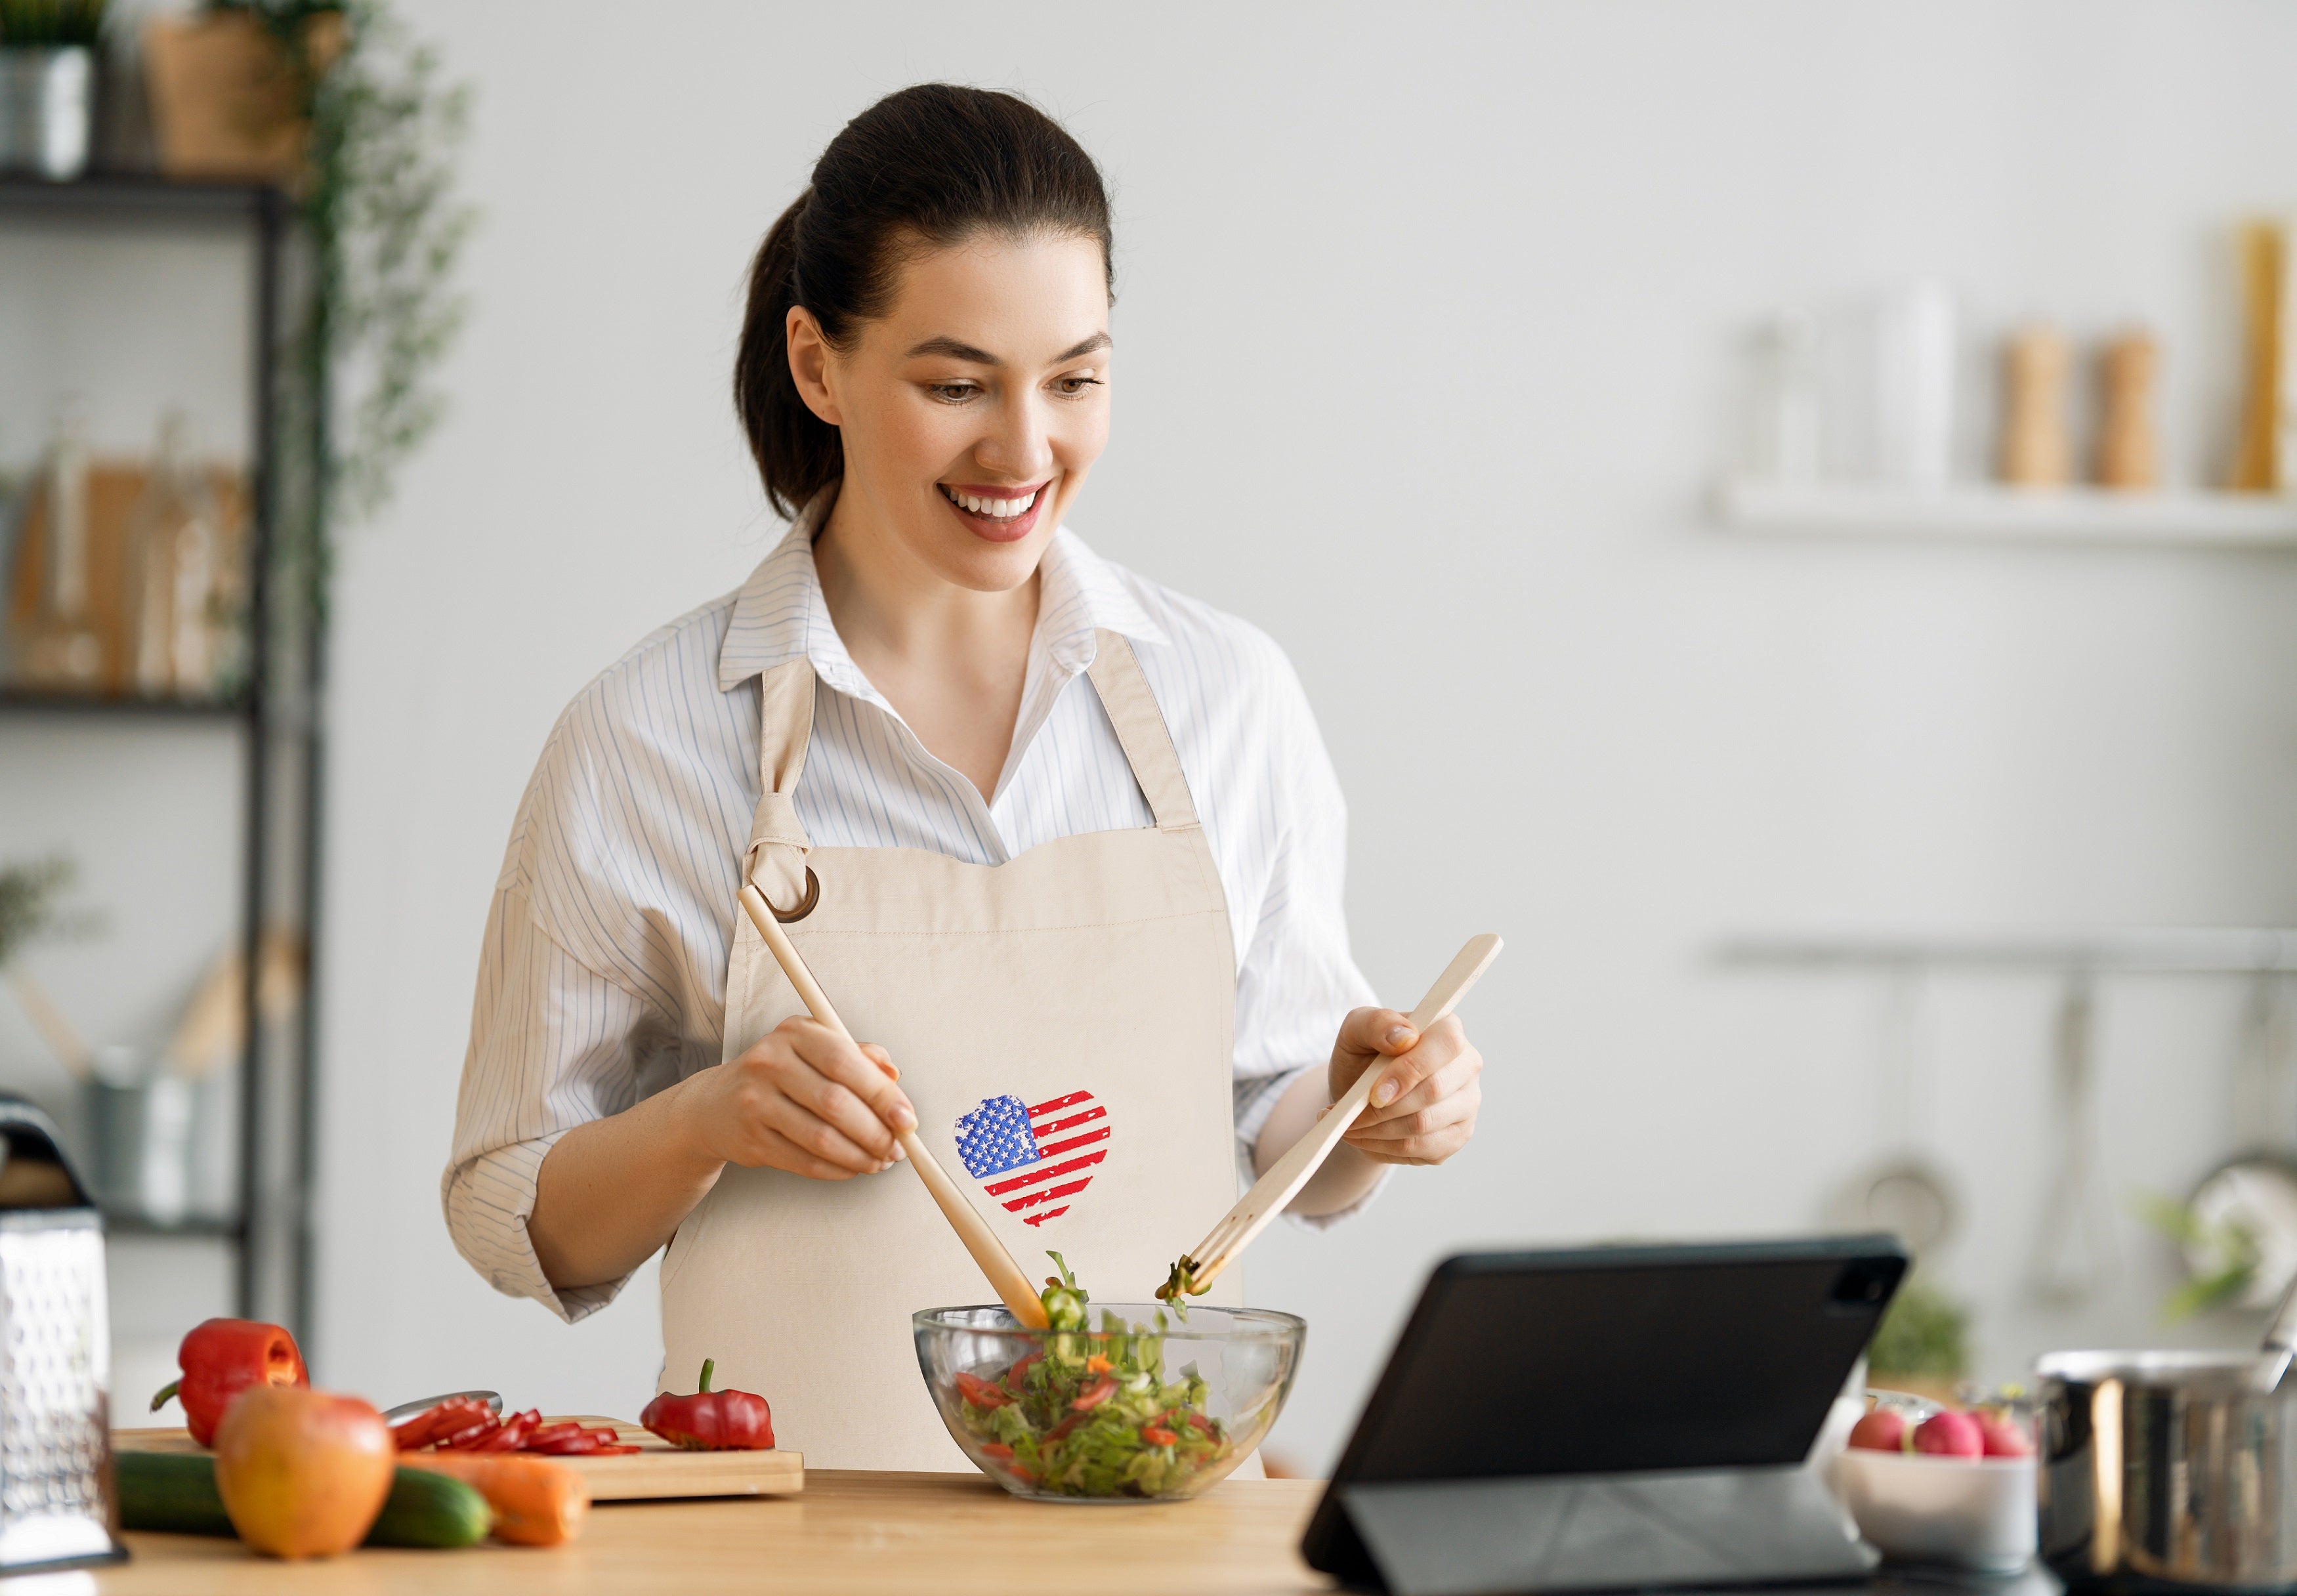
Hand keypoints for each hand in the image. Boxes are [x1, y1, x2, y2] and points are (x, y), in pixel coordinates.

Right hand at [678, 1015, 914, 1179]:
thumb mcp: (815, 1049)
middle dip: (876, 1132)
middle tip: (897, 1148)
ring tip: (879, 1161)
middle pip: (836, 1104)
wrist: (716, 1105)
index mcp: (795, 1033)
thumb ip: (859, 1056)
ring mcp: (755, 1102)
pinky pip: (805, 1162)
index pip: (846, 1062)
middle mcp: (770, 1062)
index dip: (882, 1094)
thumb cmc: (780, 1074)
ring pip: (822, 1139)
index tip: (907, 1118)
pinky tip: (852, 1168)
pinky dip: (837, 1170)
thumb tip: (894, 1076)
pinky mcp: (751, 1140)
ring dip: (860, 1156)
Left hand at [1326, 1009, 1481, 1166]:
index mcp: (1449, 1029)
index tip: (1374, 1093)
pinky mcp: (1457, 1135)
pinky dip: (1384, 1146)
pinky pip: (1422, 1148)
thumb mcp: (1356, 1030)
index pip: (1446, 1045)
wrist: (1362, 1095)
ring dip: (1378, 1130)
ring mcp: (1467, 1104)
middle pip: (1434, 1091)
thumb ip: (1377, 1023)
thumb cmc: (1363, 1056)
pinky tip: (1365, 1137)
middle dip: (1384, 1109)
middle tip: (1350, 1116)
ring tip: (1349, 1126)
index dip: (1410, 1070)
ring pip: (1425, 1125)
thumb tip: (1405, 1037)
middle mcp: (1467, 1066)